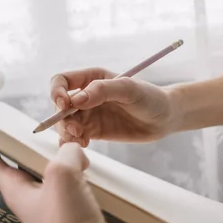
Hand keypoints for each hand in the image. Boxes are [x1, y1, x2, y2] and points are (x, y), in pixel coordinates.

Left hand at [0, 136, 127, 222]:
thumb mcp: (62, 176)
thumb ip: (65, 153)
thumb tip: (74, 152)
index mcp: (15, 190)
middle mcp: (29, 196)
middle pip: (18, 160)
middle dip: (22, 142)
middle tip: (22, 125)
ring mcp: (50, 201)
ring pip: (47, 168)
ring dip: (57, 155)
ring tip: (66, 147)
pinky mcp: (71, 206)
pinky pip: (71, 179)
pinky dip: (78, 169)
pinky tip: (86, 168)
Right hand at [50, 68, 180, 146]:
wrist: (165, 118)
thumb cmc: (150, 97)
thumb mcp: (129, 89)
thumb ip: (103, 90)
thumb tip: (76, 100)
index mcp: (91, 78)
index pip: (61, 81)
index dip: (56, 92)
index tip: (65, 105)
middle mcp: (85, 95)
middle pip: (59, 106)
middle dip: (62, 118)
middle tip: (76, 130)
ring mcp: (88, 114)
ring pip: (64, 123)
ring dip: (66, 132)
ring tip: (81, 140)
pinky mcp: (93, 131)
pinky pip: (74, 136)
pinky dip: (73, 142)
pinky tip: (84, 145)